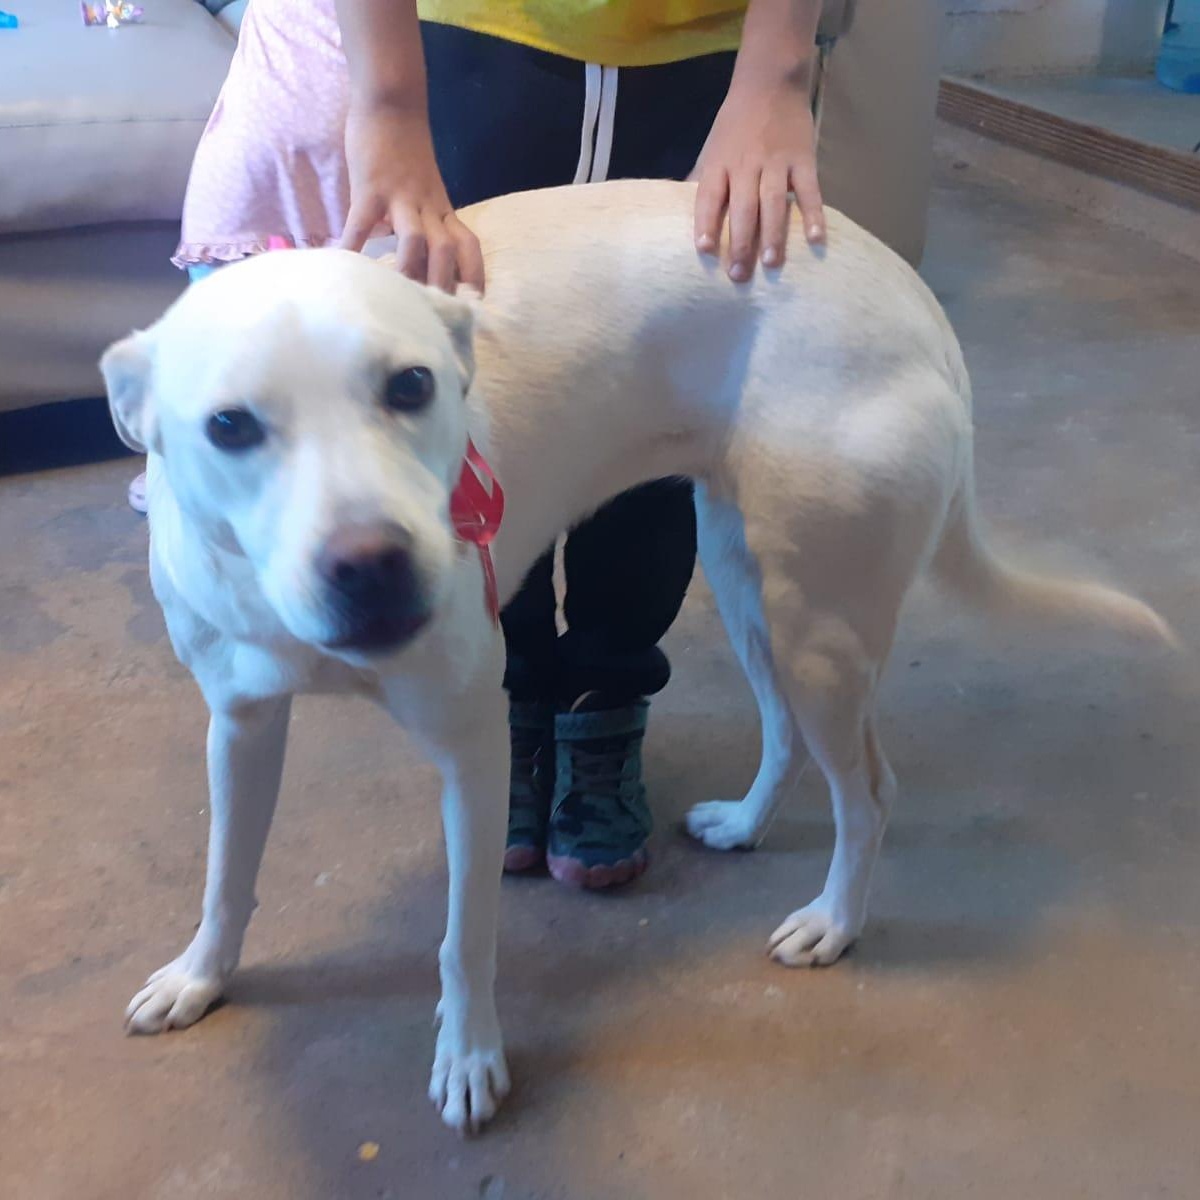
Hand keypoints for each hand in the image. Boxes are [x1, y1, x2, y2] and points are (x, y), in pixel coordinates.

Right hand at [340, 99, 484, 292]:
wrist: (392, 102)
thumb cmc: (405, 148)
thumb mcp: (423, 190)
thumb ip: (420, 221)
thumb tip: (409, 258)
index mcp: (443, 209)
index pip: (469, 246)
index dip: (474, 276)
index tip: (471, 306)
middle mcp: (428, 206)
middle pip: (446, 251)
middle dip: (442, 285)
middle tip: (432, 317)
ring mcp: (401, 197)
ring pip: (416, 240)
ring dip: (409, 271)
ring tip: (396, 299)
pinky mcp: (371, 187)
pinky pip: (363, 223)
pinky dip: (354, 247)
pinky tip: (344, 266)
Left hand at [692, 73, 824, 281]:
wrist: (770, 81)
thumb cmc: (735, 123)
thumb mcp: (712, 147)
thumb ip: (704, 181)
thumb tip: (686, 213)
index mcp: (720, 163)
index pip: (709, 197)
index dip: (705, 224)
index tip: (704, 251)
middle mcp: (746, 164)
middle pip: (742, 208)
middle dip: (740, 243)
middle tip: (738, 275)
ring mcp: (776, 161)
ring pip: (773, 202)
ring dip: (772, 235)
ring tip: (771, 264)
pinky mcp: (803, 158)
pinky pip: (809, 190)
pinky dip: (814, 214)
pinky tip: (816, 239)